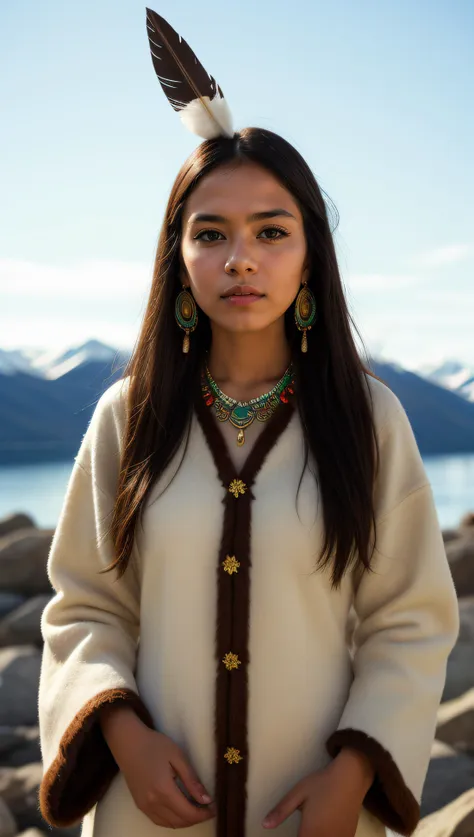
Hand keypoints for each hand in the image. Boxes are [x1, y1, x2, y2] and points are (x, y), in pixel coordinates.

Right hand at [99, 705, 215, 827]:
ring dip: (184, 821)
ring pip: (169, 824)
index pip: (188, 813)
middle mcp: (153, 803)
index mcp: (164, 790)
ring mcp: (144, 806)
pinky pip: (158, 820)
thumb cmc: (154, 745)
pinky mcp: (139, 804)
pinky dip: (171, 821)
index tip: (214, 808)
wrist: (128, 742)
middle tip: (207, 809)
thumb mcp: (177, 757)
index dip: (204, 814)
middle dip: (196, 819)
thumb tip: (206, 799)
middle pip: (179, 821)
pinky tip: (179, 811)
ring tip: (196, 810)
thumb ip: (192, 780)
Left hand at [262, 749, 374, 836]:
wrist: (351, 777)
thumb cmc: (322, 783)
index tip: (296, 833)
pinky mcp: (349, 835)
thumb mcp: (297, 793)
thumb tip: (264, 825)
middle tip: (303, 830)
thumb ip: (281, 811)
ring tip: (311, 829)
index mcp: (310, 832)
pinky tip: (324, 830)